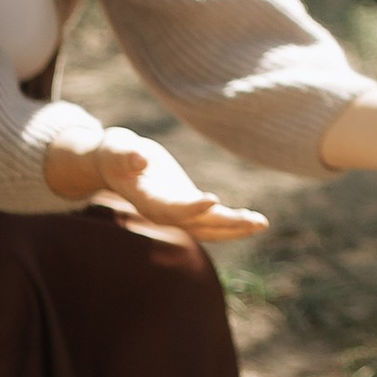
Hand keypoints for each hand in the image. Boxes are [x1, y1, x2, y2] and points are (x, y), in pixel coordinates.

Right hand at [48, 130, 268, 242]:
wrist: (115, 165)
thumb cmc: (114, 153)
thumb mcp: (116, 149)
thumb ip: (126, 156)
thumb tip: (139, 160)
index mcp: (146, 201)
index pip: (171, 209)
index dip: (191, 208)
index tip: (213, 201)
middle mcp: (163, 214)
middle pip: (197, 225)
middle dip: (226, 224)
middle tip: (255, 222)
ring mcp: (177, 213)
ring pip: (208, 228)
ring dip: (235, 228)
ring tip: (261, 223)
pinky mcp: (187, 207)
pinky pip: (211, 221)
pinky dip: (232, 223)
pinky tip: (254, 220)